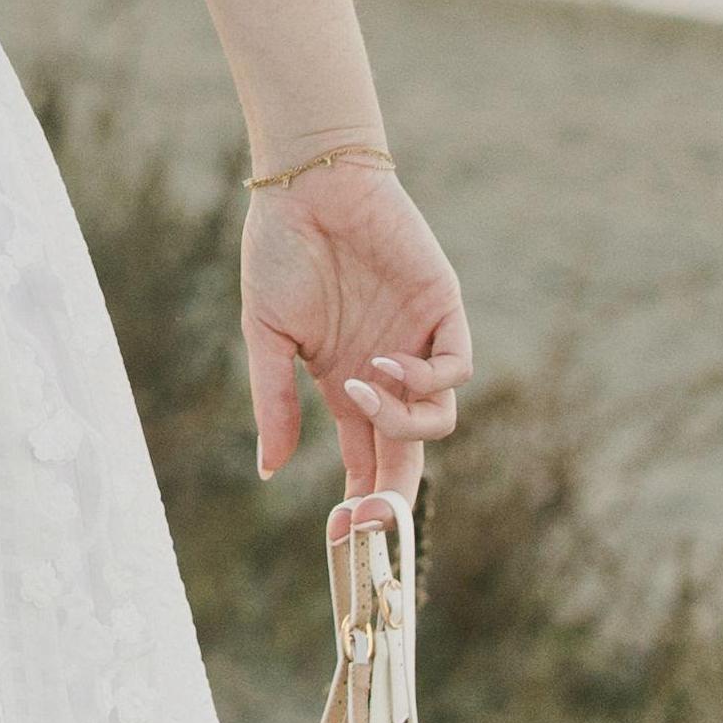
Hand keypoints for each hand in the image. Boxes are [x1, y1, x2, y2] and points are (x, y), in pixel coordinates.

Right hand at [239, 156, 467, 503]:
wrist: (310, 185)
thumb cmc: (280, 251)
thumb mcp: (267, 336)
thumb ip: (272, 402)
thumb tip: (269, 470)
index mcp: (344, 384)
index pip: (364, 460)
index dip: (360, 500)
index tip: (345, 537)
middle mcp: (386, 373)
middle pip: (406, 455)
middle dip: (392, 494)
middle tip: (369, 518)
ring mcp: (418, 344)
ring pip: (437, 420)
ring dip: (400, 422)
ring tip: (360, 389)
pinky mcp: (443, 312)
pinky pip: (456, 370)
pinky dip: (424, 381)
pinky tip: (384, 364)